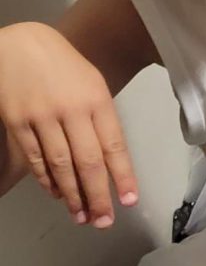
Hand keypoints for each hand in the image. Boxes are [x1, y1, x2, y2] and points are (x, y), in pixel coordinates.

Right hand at [0, 22, 137, 227]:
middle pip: (87, 161)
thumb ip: (101, 119)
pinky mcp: (16, 122)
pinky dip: (46, 179)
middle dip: (98, 195)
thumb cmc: (64, 65)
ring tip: (82, 216)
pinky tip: (56, 194)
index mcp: (97, 100)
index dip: (122, 176)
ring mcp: (41, 117)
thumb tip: (108, 159)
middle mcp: (70, 110)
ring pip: (59, 165)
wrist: (18, 44)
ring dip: (72, 195)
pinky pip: (34, 158)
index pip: (114, 145)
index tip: (129, 200)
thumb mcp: (92, 84)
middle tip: (104, 221)